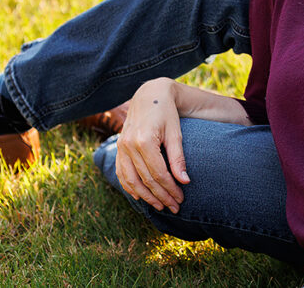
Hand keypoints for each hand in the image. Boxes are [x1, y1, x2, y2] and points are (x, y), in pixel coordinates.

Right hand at [114, 78, 189, 213]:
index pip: (158, 174)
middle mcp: (129, 145)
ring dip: (145, 196)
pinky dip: (129, 187)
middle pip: (145, 180)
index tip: (181, 198)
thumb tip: (185, 181)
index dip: (170, 189)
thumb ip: (178, 157)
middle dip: (161, 196)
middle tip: (174, 207)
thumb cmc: (166, 112)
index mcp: (144, 140)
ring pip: (131, 180)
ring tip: (160, 206)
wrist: (149, 95)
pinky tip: (140, 196)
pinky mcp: (118, 148)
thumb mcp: (176, 132)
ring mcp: (121, 147)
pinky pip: (121, 172)